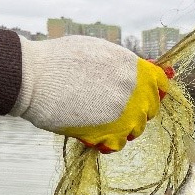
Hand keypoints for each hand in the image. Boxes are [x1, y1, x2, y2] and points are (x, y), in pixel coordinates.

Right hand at [11, 36, 172, 152]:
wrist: (34, 77)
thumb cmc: (60, 60)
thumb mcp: (98, 50)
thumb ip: (124, 63)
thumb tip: (143, 69)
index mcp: (134, 68)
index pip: (161, 83)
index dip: (153, 90)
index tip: (143, 95)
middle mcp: (135, 92)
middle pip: (149, 109)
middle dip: (135, 109)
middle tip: (110, 105)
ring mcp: (125, 115)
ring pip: (135, 129)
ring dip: (120, 126)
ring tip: (96, 116)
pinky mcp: (110, 134)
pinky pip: (118, 144)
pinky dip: (107, 141)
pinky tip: (92, 131)